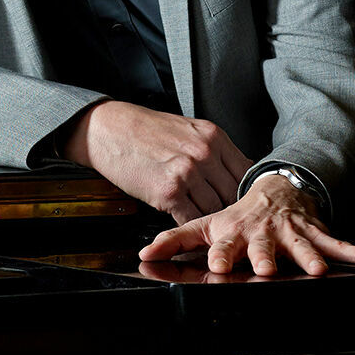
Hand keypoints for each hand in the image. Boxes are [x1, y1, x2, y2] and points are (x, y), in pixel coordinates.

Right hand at [63, 100, 250, 222]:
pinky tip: (185, 224)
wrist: (108, 129)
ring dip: (209, 219)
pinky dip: (189, 226)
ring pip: (214, 210)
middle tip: (223, 217)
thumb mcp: (188, 129)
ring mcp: (187, 174)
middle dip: (228, 208)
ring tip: (205, 224)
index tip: (241, 201)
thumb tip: (237, 172)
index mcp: (213, 136)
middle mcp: (204, 154)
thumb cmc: (144, 129)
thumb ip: (214, 150)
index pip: (246, 172)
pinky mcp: (168, 193)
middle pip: (233, 194)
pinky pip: (191, 219)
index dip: (245, 191)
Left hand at [138, 172, 354, 275]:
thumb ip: (174, 240)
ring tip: (317, 271)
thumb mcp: (203, 225)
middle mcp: (264, 233)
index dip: (221, 255)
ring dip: (310, 258)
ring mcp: (292, 233)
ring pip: (302, 247)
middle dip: (267, 258)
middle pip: (265, 247)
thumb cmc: (235, 216)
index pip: (224, 245)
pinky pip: (341, 246)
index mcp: (234, 232)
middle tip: (267, 269)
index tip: (217, 267)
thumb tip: (143, 255)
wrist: (273, 190)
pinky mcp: (317, 234)